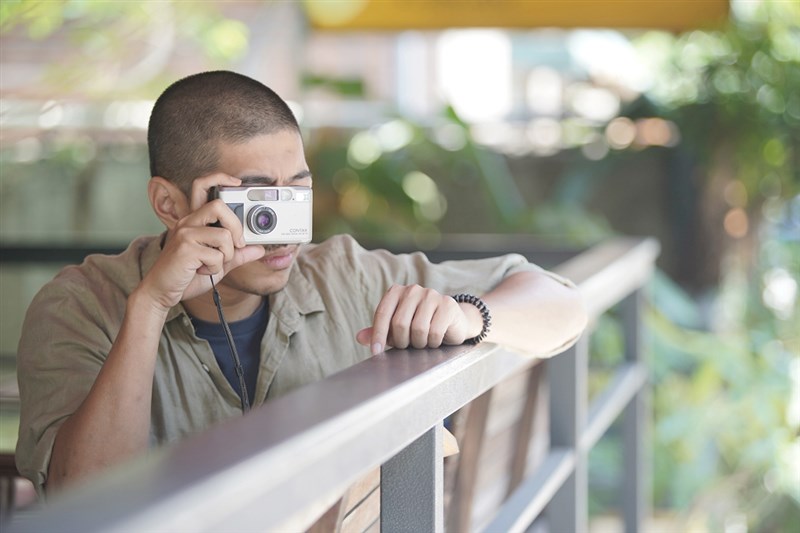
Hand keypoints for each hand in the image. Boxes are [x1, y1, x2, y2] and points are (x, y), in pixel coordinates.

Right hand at [137, 174, 264, 311]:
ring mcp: (185, 234)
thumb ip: (237, 255)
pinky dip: (215, 269)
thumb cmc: (186, 276)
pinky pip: (216, 256)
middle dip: (236, 227)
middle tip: (238, 244)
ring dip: (226, 256)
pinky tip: (201, 271)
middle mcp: (188, 222)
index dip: (219, 179)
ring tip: (212, 264)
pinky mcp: (185, 248)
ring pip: (223, 236)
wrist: (161, 292)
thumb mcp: (217, 264)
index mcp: (194, 221)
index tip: (237, 183)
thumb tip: (259, 249)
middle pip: (219, 206)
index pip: (202, 187)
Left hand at [356, 284, 481, 355]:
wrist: (453, 323)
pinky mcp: (447, 305)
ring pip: (418, 329)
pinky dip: (433, 342)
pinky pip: (434, 332)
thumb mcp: (397, 330)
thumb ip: (379, 331)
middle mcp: (413, 289)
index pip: (382, 313)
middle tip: (408, 346)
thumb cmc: (421, 326)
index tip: (376, 352)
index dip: (378, 335)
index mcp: (397, 291)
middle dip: (402, 342)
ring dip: (419, 343)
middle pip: (399, 323)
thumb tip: (360, 338)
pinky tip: (435, 340)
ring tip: (423, 342)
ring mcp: (432, 295)